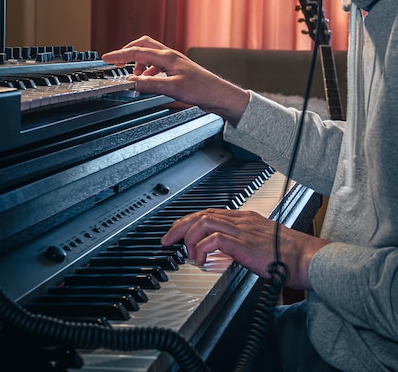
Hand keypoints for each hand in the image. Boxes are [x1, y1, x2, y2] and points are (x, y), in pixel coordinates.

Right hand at [102, 36, 249, 125]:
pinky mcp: (177, 68)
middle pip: (143, 44)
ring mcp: (174, 61)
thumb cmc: (201, 89)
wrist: (218, 94)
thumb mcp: (172, 88)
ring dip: (138, 61)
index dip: (119, 55)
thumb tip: (131, 82)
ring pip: (150, 53)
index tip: (106, 58)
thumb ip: (150, 84)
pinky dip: (147, 69)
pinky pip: (156, 63)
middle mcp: (170, 55)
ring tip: (133, 74)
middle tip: (116, 60)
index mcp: (167, 57)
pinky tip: (148, 79)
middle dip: (127, 51)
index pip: (137, 52)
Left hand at [161, 207, 329, 289]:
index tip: (178, 232)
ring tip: (184, 252)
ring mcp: (241, 230)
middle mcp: (241, 220)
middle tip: (168, 239)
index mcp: (245, 218)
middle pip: (202, 213)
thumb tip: (227, 251)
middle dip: (181, 225)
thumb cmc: (288, 254)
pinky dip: (201, 248)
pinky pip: (213, 240)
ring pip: (204, 222)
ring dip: (189, 237)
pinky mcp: (242, 243)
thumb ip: (243, 242)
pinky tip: (200, 259)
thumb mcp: (261, 242)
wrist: (305, 258)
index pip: (210, 212)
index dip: (191, 221)